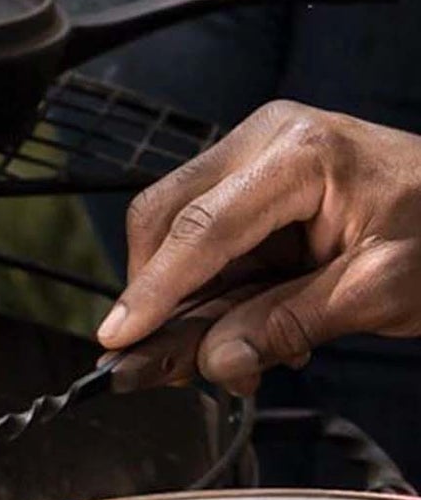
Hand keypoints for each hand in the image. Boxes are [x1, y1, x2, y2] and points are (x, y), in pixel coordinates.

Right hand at [98, 103, 420, 395]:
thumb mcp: (380, 291)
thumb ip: (290, 324)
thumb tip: (215, 361)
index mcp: (302, 153)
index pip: (203, 228)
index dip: (155, 289)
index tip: (119, 338)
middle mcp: (265, 138)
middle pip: (166, 215)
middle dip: (158, 291)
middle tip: (168, 358)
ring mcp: (255, 153)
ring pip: (174, 230)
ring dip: (187, 297)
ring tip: (230, 350)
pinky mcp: (253, 176)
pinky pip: (203, 236)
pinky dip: (210, 286)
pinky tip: (248, 321)